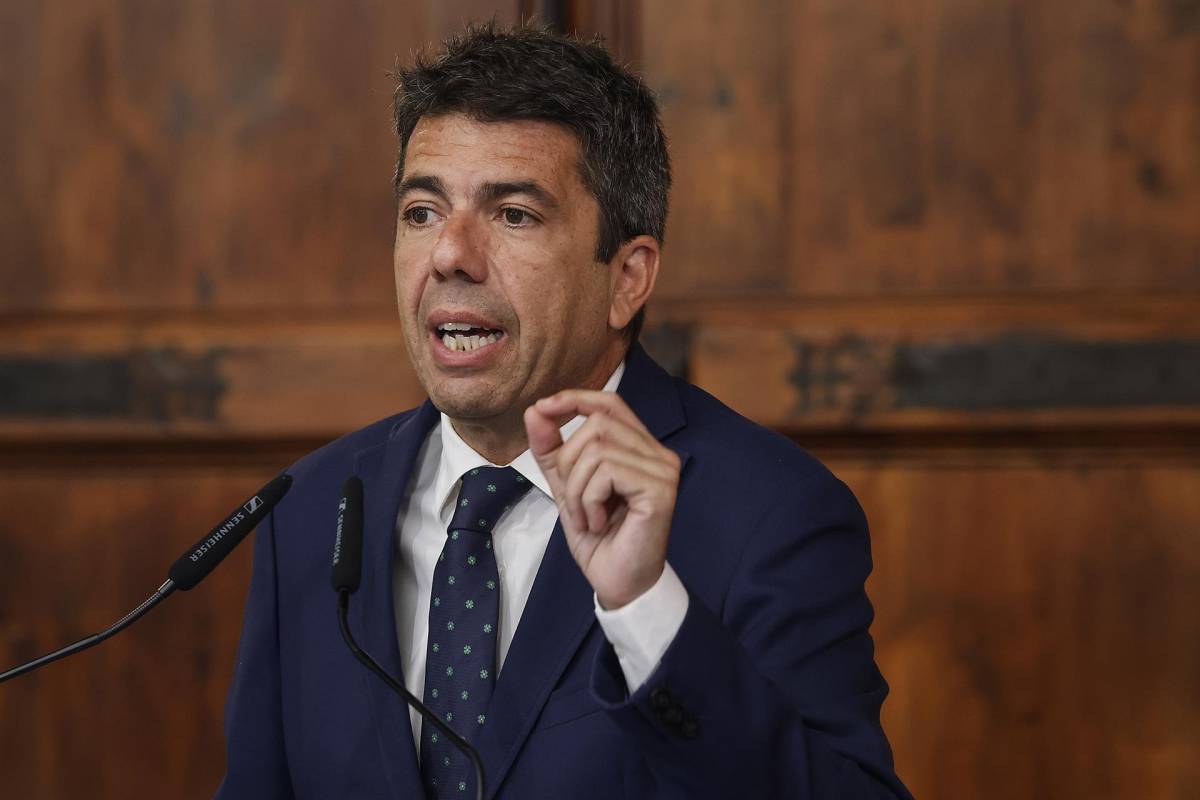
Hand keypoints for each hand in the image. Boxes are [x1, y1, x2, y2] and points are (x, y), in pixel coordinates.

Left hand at [523, 390, 680, 609]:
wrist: (618, 583)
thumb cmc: (600, 538)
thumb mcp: (567, 487)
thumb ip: (552, 450)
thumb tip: (535, 411)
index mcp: (640, 448)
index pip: (610, 403)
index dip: (575, 399)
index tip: (542, 409)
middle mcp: (658, 453)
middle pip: (597, 424)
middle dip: (568, 462)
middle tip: (574, 502)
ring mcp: (663, 470)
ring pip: (597, 449)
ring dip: (577, 489)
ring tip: (587, 517)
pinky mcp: (659, 489)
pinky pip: (606, 472)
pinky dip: (589, 500)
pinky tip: (599, 522)